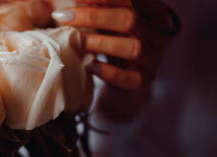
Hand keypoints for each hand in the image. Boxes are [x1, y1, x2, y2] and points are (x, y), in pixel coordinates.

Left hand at [51, 0, 178, 119]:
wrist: (121, 87)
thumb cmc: (109, 47)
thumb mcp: (105, 23)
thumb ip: (94, 9)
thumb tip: (63, 3)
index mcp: (148, 13)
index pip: (128, 0)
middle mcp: (155, 34)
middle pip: (128, 19)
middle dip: (93, 16)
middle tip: (62, 17)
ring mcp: (151, 59)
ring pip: (132, 47)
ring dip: (99, 42)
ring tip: (76, 41)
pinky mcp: (141, 81)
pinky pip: (128, 77)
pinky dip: (107, 71)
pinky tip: (89, 66)